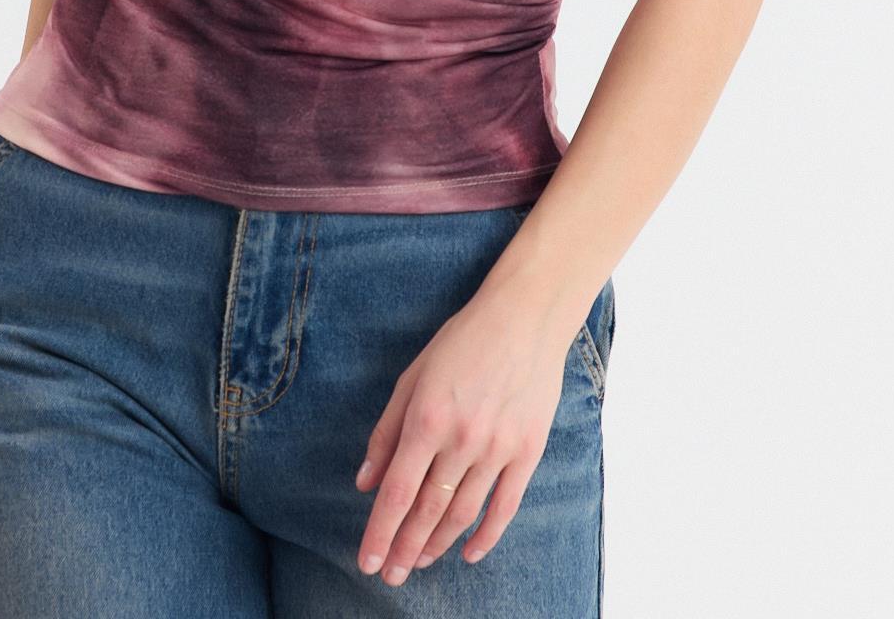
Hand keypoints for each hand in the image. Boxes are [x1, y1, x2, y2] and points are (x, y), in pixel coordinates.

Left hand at [353, 282, 568, 585]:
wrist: (525, 318)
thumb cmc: (462, 341)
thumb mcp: (413, 376)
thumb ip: (387, 431)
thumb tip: (365, 481)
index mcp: (427, 418)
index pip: (396, 492)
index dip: (379, 532)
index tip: (366, 562)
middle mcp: (462, 439)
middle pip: (428, 511)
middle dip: (404, 548)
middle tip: (390, 576)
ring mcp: (498, 448)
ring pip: (463, 513)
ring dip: (438, 544)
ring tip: (420, 563)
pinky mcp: (528, 451)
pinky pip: (506, 506)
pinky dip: (487, 535)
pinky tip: (469, 553)